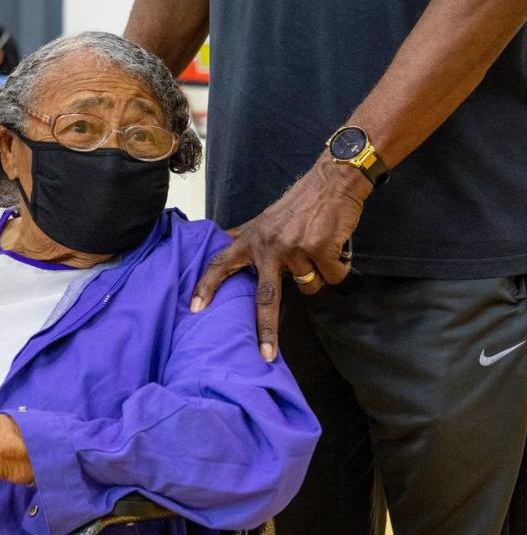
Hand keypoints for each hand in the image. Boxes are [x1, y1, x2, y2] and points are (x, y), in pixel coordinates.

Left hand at [191, 153, 372, 360]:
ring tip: (319, 249)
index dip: (206, 286)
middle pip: (265, 297)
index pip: (221, 264)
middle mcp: (269, 246)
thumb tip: (221, 239)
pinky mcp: (321, 249)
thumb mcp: (264, 219)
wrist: (332, 181)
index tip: (195, 308)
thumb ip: (244, 235)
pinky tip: (336, 248)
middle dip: (266, 329)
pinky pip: (332, 277)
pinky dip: (339, 268)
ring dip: (318, 275)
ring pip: (309, 286)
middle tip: (266, 354)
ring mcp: (295, 248)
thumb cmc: (298, 202)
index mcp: (251, 239)